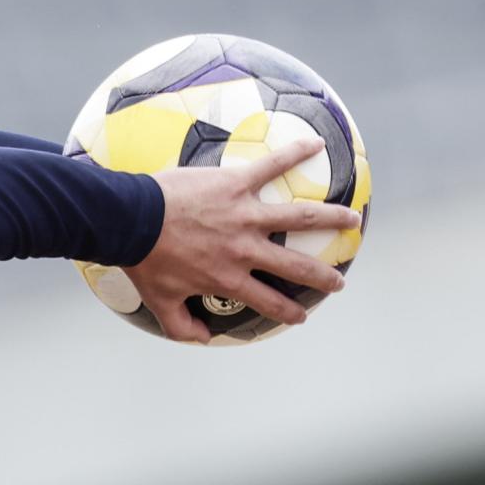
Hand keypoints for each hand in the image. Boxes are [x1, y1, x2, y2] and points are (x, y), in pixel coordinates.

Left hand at [129, 142, 362, 342]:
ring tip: (352, 220)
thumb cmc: (145, 262)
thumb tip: (205, 339)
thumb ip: (183, 327)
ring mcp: (245, 215)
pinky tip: (317, 145)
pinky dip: (296, 153)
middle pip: (295, 265)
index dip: (288, 312)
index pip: (268, 301)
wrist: (132, 221)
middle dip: (322, 276)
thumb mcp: (162, 303)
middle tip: (339, 281)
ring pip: (300, 216)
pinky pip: (273, 166)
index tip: (301, 317)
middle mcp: (246, 249)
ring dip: (330, 218)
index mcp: (230, 279)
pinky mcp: (236, 183)